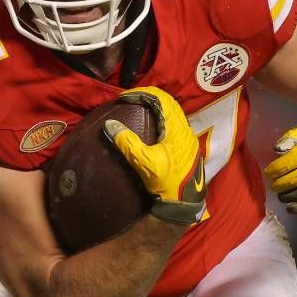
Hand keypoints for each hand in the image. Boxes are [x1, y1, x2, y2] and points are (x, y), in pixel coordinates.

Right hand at [103, 85, 206, 224]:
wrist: (183, 202)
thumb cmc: (165, 181)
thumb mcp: (143, 162)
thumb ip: (127, 142)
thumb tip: (109, 124)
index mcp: (177, 129)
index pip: (161, 99)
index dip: (142, 93)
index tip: (124, 97)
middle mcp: (185, 129)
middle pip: (168, 102)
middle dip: (148, 97)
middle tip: (129, 100)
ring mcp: (188, 137)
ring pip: (172, 112)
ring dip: (155, 107)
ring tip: (137, 109)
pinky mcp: (186, 145)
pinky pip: (173, 122)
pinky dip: (160, 118)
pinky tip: (149, 126)